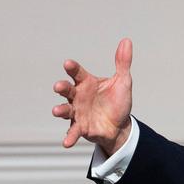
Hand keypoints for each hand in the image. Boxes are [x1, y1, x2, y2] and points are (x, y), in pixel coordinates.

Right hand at [52, 38, 133, 155]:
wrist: (120, 125)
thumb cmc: (117, 101)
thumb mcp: (123, 81)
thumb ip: (122, 63)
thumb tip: (126, 41)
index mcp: (87, 83)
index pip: (77, 73)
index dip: (72, 68)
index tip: (68, 63)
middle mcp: (78, 96)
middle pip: (67, 89)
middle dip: (61, 87)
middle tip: (58, 86)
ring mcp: (77, 112)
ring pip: (65, 109)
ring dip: (60, 110)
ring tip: (57, 111)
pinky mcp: (80, 126)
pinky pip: (72, 131)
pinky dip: (69, 137)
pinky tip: (66, 142)